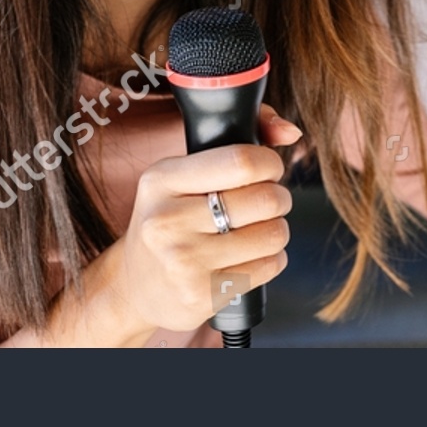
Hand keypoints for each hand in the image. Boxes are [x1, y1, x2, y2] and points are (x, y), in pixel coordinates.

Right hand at [115, 110, 299, 334]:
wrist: (136, 284)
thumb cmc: (171, 218)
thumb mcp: (184, 174)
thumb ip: (238, 140)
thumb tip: (291, 132)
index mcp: (161, 179)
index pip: (241, 162)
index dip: (269, 163)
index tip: (268, 170)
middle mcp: (166, 220)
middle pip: (264, 199)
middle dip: (279, 198)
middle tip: (266, 203)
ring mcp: (182, 261)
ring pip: (273, 234)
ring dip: (277, 230)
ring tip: (256, 230)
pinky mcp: (201, 294)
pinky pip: (269, 266)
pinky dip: (272, 258)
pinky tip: (250, 256)